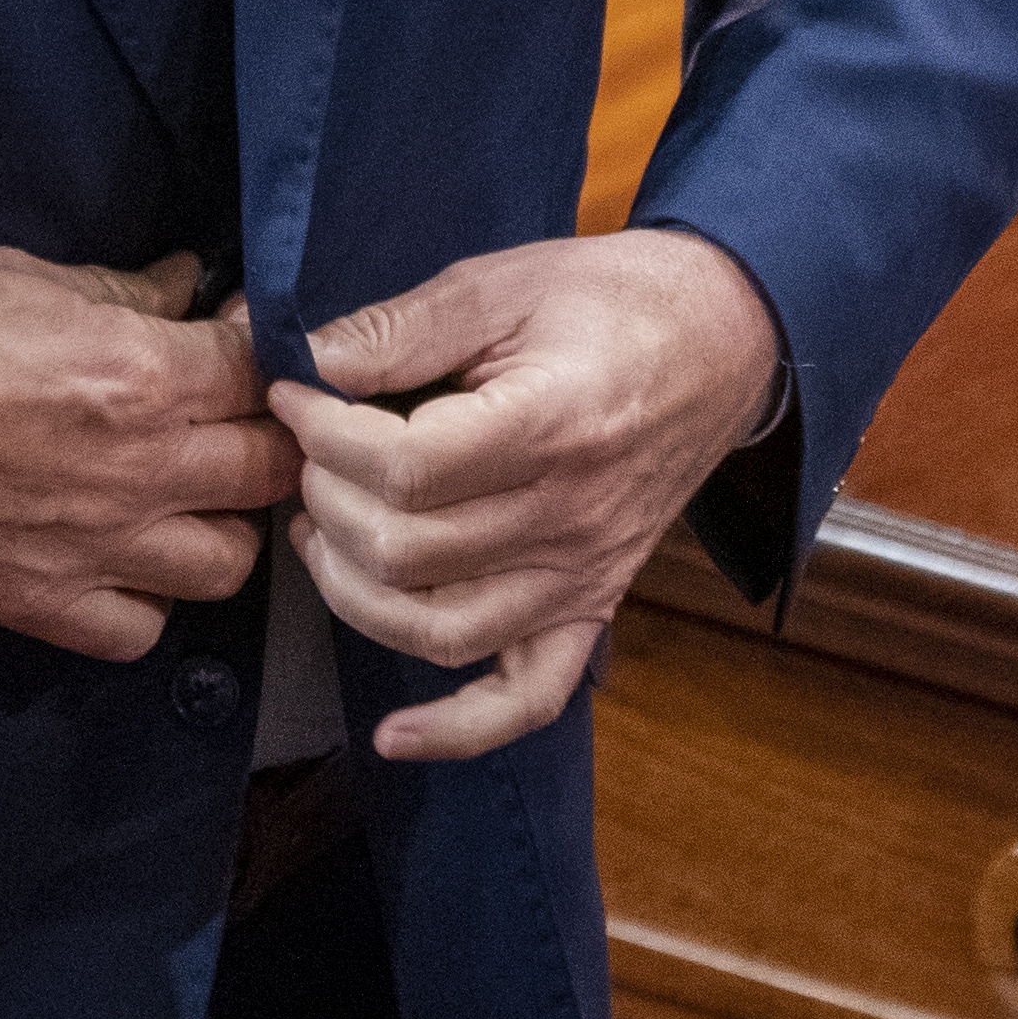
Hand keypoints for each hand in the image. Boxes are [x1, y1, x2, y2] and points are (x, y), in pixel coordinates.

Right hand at [0, 249, 294, 661]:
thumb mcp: (25, 277)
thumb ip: (123, 291)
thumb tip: (188, 284)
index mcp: (139, 375)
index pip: (260, 369)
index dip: (266, 348)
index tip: (242, 340)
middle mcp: (138, 470)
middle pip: (268, 468)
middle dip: (266, 434)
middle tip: (229, 417)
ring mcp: (96, 548)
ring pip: (228, 562)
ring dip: (222, 524)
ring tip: (189, 497)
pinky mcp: (44, 603)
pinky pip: (142, 629)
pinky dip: (147, 600)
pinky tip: (124, 562)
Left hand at [270, 230, 781, 763]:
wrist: (720, 341)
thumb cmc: (610, 304)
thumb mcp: (503, 282)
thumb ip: (404, 326)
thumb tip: (312, 361)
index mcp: (551, 428)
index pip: (405, 470)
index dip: (325, 436)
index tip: (297, 396)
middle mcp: (569, 520)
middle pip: (407, 552)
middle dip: (328, 499)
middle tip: (309, 452)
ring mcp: (582, 577)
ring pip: (440, 631)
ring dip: (355, 592)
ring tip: (325, 531)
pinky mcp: (589, 607)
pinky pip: (527, 699)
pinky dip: (456, 729)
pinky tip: (393, 736)